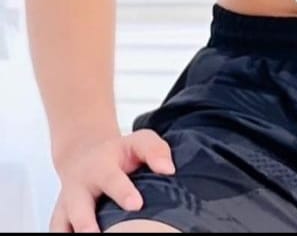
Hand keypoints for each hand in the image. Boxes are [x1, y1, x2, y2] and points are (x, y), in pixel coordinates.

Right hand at [50, 129, 174, 232]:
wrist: (83, 153)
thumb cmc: (116, 152)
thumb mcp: (138, 141)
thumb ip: (154, 151)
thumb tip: (168, 169)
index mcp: (101, 167)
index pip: (112, 180)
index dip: (123, 192)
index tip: (136, 204)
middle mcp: (79, 188)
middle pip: (79, 208)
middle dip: (86, 223)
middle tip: (95, 234)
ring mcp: (66, 206)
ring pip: (60, 225)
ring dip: (71, 233)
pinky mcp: (59, 220)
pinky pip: (57, 231)